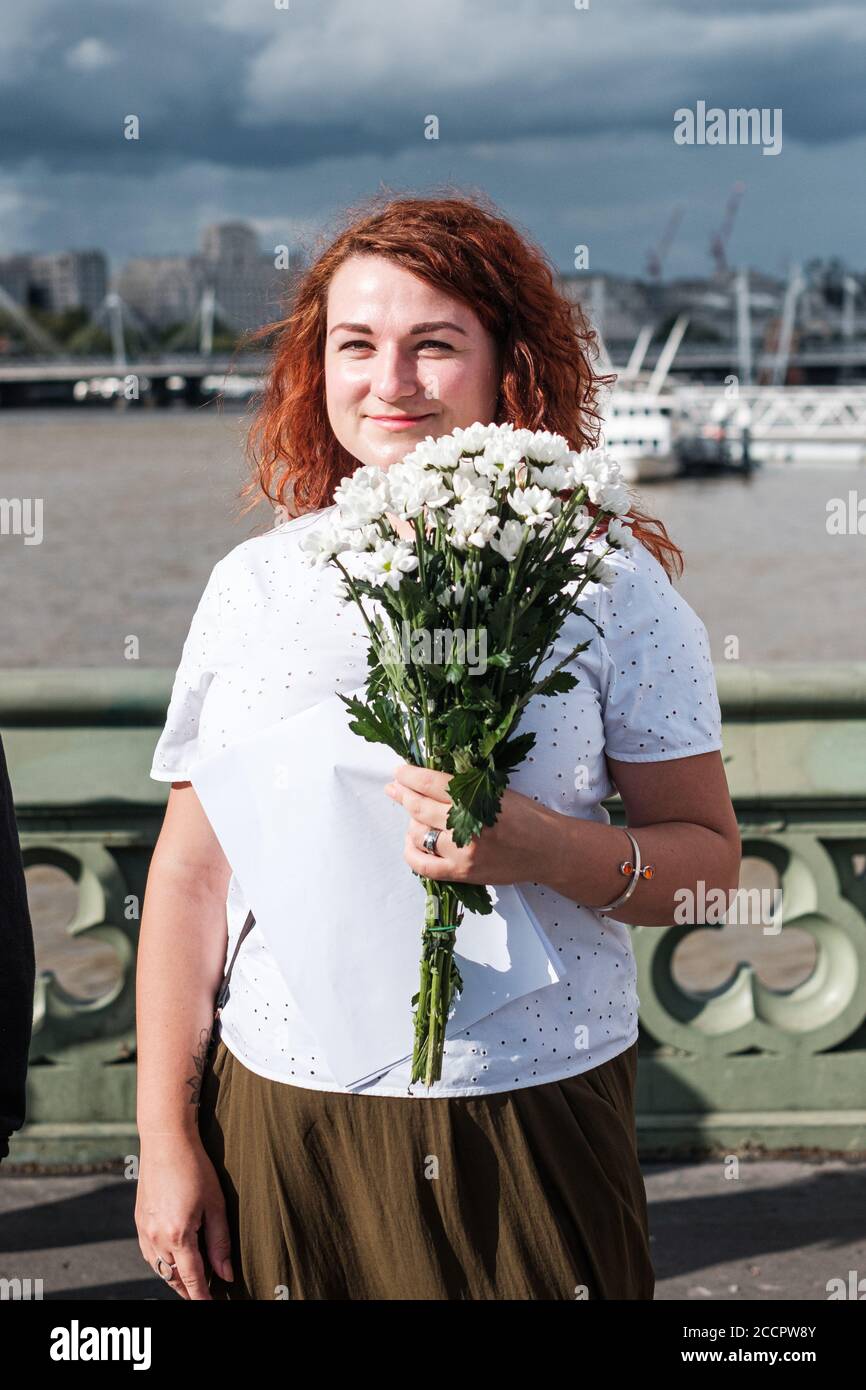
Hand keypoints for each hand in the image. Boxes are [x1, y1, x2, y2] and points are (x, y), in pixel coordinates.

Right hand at [135, 1133, 232, 1299]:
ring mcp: (144, 1232)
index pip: (192, 1279)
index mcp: (178, 1235)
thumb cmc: (195, 1168)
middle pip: (174, 1279)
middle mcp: (156, 1238)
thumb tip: (225, 1274)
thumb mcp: (216, 1204)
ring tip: (194, 1282)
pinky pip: (150, 1256)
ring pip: (159, 1270)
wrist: (165, 1141)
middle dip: (189, 1292)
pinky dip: (162, 1264)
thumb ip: (220, 1242)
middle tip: (206, 1295)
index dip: (202, 1298)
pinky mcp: (138, 1223)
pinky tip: (174, 1261)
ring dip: (176, 1279)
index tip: (212, 1306)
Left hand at [384, 761, 556, 885]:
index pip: (431, 783)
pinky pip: (423, 865)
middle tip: (394, 788)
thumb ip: (465, 785)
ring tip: (413, 817)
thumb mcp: (497, 790)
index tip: (399, 771)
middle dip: (402, 794)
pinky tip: (412, 841)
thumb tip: (427, 779)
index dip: (410, 776)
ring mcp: (463, 851)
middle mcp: (467, 824)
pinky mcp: (462, 873)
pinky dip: (411, 852)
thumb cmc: (527, 816)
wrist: (547, 850)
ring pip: (419, 834)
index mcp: (477, 798)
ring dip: (410, 823)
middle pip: (419, 807)